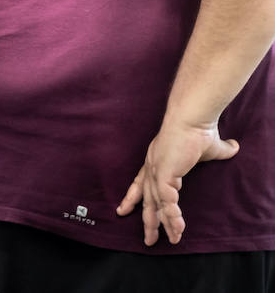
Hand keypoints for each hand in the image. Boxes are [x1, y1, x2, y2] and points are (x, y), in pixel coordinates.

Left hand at [116, 119, 238, 244]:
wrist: (192, 119)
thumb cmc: (198, 130)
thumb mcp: (210, 147)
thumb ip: (221, 150)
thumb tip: (235, 146)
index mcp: (157, 162)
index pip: (140, 183)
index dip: (132, 197)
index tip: (123, 210)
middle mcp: (152, 167)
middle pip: (146, 199)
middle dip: (147, 220)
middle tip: (148, 240)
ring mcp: (155, 170)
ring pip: (157, 204)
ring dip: (165, 223)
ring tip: (173, 239)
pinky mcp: (163, 173)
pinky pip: (166, 200)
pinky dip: (172, 214)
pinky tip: (178, 226)